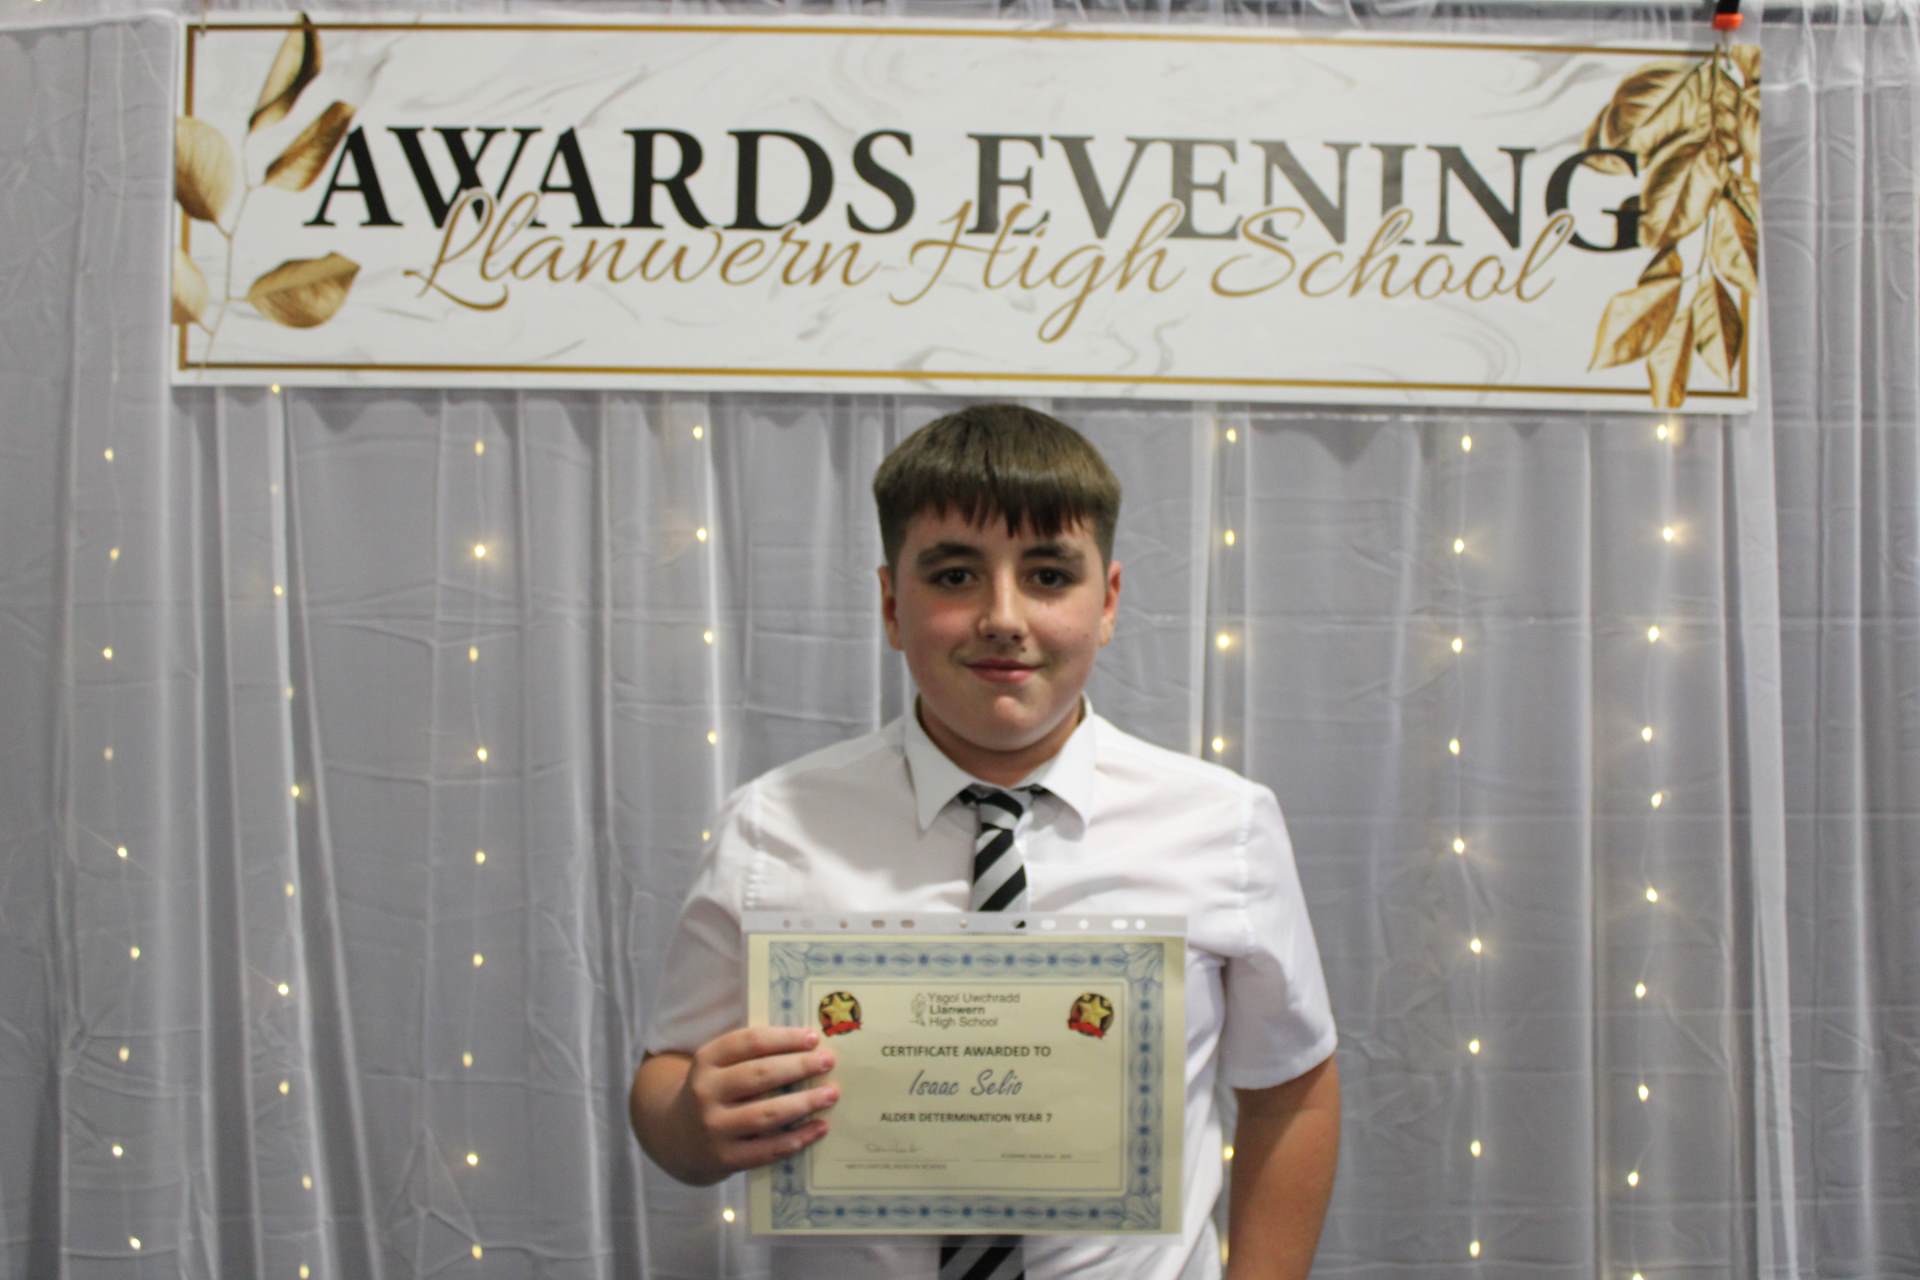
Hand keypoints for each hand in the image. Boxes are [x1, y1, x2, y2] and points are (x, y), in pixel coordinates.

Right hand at [674, 1025, 839, 1180]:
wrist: (678, 1137)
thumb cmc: (715, 1092)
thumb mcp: (718, 1067)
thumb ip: (752, 1054)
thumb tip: (808, 1046)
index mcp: (706, 1061)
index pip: (748, 1042)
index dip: (783, 1038)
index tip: (813, 1038)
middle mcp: (706, 1093)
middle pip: (760, 1075)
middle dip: (799, 1066)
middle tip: (828, 1061)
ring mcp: (714, 1128)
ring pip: (766, 1114)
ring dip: (804, 1103)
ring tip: (831, 1094)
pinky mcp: (725, 1158)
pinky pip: (768, 1149)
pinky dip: (797, 1138)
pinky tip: (820, 1127)